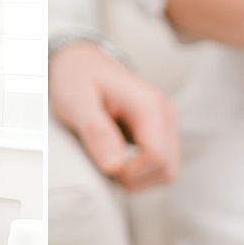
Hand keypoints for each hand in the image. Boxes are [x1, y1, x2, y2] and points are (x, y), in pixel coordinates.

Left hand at [49, 40, 179, 190]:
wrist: (82, 64)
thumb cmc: (78, 77)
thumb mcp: (77, 101)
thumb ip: (97, 132)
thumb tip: (115, 166)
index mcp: (150, 105)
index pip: (156, 158)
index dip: (130, 173)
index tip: (104, 166)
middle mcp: (165, 114)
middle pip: (166, 169)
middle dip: (134, 179)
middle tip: (104, 166)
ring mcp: (166, 125)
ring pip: (166, 172)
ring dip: (138, 179)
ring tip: (110, 162)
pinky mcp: (160, 134)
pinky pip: (159, 166)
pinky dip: (139, 173)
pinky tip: (118, 159)